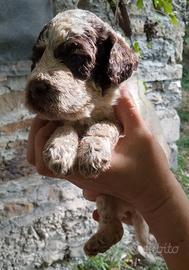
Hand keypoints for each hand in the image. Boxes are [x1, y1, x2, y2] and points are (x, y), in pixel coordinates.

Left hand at [27, 87, 170, 213]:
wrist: (152, 192)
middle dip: (36, 133)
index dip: (42, 134)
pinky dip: (54, 143)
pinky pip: (56, 160)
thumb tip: (118, 88)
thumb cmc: (148, 168)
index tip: (56, 114)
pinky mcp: (81, 173)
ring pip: (44, 162)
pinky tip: (68, 128)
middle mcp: (76, 174)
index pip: (46, 158)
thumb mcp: (141, 135)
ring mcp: (77, 176)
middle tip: (51, 113)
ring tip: (56, 119)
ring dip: (43, 139)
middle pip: (37, 161)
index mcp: (85, 167)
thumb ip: (128, 110)